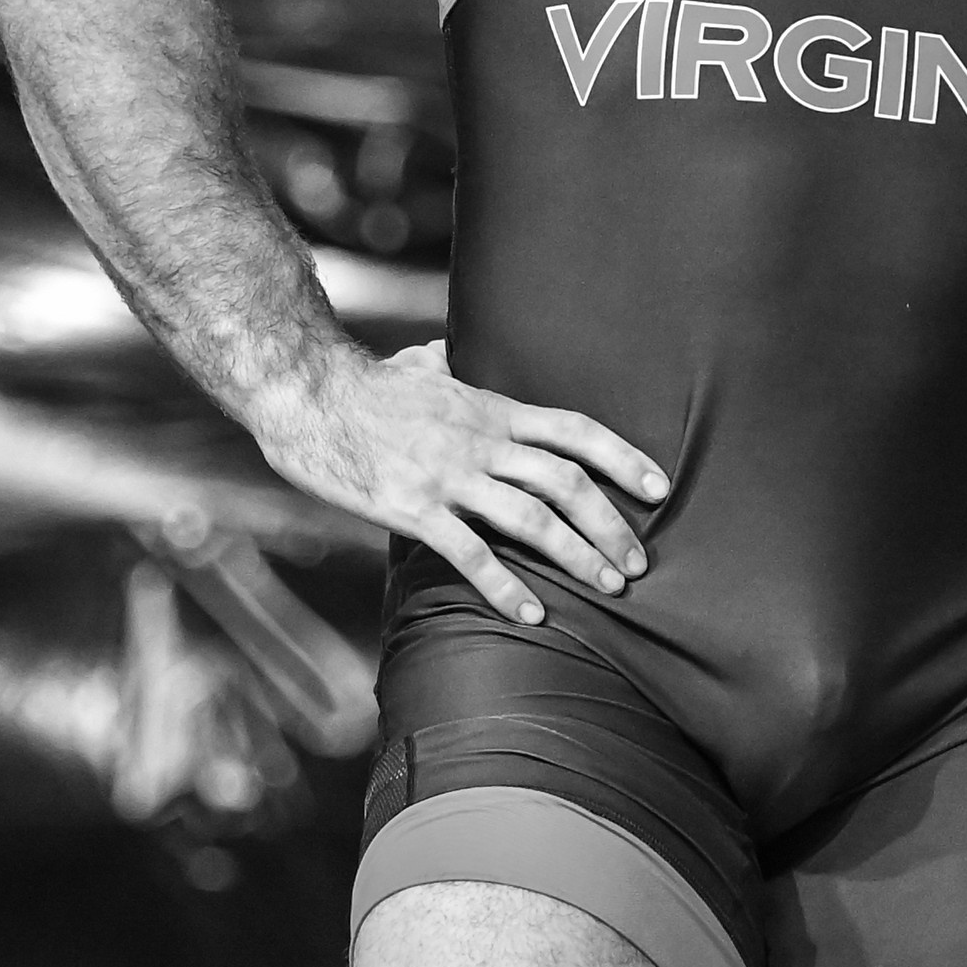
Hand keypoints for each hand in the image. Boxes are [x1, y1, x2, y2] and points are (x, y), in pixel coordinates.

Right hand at [250, 340, 668, 626]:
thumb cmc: (364, 384)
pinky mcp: (413, 508)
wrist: (308, 394)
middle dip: (610, 525)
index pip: (575, 430)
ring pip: (531, 519)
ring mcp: (449, 476)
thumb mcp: (418, 365)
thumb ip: (445, 365)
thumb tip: (446, 354)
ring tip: (607, 588)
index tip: (658, 487)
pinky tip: (531, 613)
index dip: (623, 458)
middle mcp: (481, 442)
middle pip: (566, 483)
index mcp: (491, 409)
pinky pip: (469, 553)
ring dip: (577, 556)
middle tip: (638, 563)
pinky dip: (505, 586)